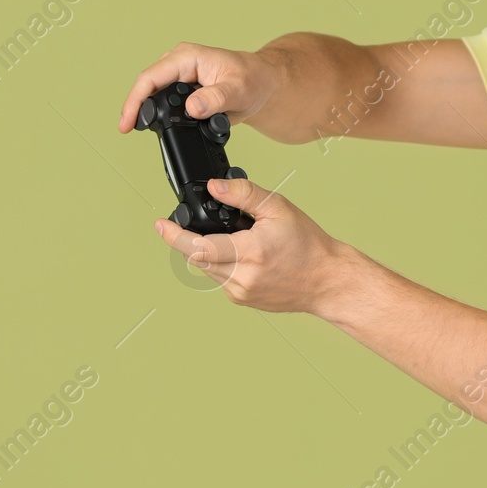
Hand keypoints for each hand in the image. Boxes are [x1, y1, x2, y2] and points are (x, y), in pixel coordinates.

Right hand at [117, 41, 285, 132]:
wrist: (264, 85)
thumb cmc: (254, 80)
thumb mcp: (238, 90)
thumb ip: (216, 99)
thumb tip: (192, 107)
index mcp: (188, 57)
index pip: (151, 78)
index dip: (135, 101)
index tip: (127, 123)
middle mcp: (179, 63)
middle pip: (147, 87)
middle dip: (136, 109)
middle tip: (129, 130)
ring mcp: (179, 76)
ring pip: (153, 95)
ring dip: (148, 113)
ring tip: (145, 130)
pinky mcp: (182, 89)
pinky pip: (164, 102)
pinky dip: (161, 116)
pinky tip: (162, 127)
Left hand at [154, 175, 351, 314]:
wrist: (326, 280)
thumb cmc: (308, 244)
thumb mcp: (278, 208)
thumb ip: (243, 194)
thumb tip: (214, 187)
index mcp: (250, 252)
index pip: (199, 247)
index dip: (174, 236)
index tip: (160, 224)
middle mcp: (242, 277)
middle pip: (197, 258)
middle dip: (188, 240)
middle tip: (187, 224)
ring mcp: (240, 293)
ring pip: (206, 269)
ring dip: (207, 251)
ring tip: (229, 237)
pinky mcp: (242, 300)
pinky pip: (220, 279)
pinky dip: (222, 263)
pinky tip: (241, 254)